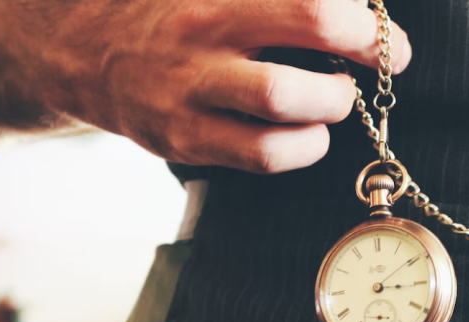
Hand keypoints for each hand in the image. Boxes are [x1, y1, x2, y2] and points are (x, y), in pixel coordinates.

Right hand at [0, 0, 411, 170]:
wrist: (83, 47)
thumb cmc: (167, 9)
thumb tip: (347, 7)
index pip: (310, 10)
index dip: (363, 30)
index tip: (385, 39)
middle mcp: (201, 45)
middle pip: (295, 73)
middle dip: (352, 76)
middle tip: (364, 74)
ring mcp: (189, 100)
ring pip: (278, 127)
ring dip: (325, 118)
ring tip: (330, 104)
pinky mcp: (184, 141)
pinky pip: (259, 159)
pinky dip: (299, 149)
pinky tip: (304, 134)